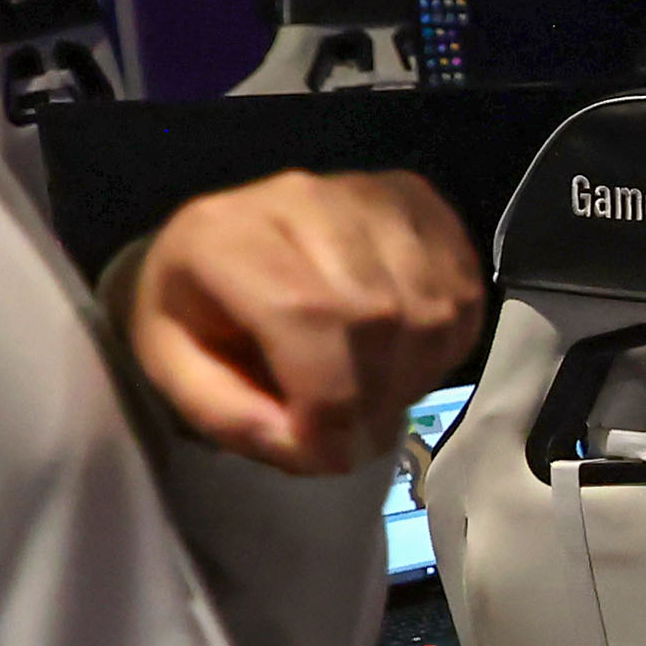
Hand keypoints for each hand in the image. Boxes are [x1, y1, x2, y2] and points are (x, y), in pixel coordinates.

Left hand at [124, 170, 482, 474]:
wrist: (231, 250)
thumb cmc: (202, 317)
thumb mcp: (182, 374)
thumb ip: (234, 418)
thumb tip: (315, 448)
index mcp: (223, 234)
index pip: (304, 310)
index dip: (330, 398)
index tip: (328, 452)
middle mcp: (302, 197)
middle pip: (377, 312)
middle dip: (374, 397)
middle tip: (354, 434)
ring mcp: (369, 194)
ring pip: (431, 306)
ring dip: (414, 375)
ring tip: (375, 392)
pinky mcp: (418, 203)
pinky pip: (462, 291)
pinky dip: (446, 344)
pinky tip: (403, 354)